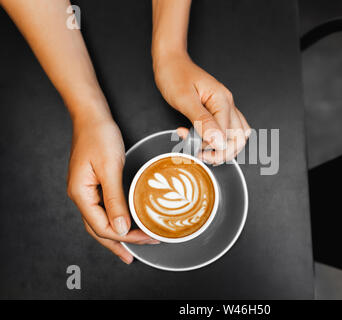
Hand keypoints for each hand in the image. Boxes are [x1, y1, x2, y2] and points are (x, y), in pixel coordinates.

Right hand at [67, 114, 158, 263]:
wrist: (92, 116)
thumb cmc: (100, 136)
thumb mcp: (110, 167)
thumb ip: (115, 199)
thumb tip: (121, 228)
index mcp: (81, 193)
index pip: (103, 226)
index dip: (125, 236)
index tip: (147, 238)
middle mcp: (81, 195)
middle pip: (98, 229)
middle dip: (118, 244)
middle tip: (135, 256)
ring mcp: (86, 190)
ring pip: (100, 221)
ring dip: (117, 235)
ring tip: (131, 248)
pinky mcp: (94, 184)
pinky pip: (103, 210)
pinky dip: (116, 220)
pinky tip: (125, 224)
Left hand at [153, 52, 250, 164]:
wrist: (170, 61)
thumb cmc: (174, 75)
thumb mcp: (185, 100)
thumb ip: (202, 122)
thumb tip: (218, 142)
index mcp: (222, 100)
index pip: (228, 135)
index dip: (212, 148)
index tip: (194, 150)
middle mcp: (228, 103)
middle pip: (239, 138)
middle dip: (222, 152)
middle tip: (202, 155)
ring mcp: (226, 106)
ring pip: (237, 135)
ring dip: (224, 148)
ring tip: (204, 151)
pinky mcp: (219, 109)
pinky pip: (229, 129)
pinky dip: (219, 139)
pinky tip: (204, 140)